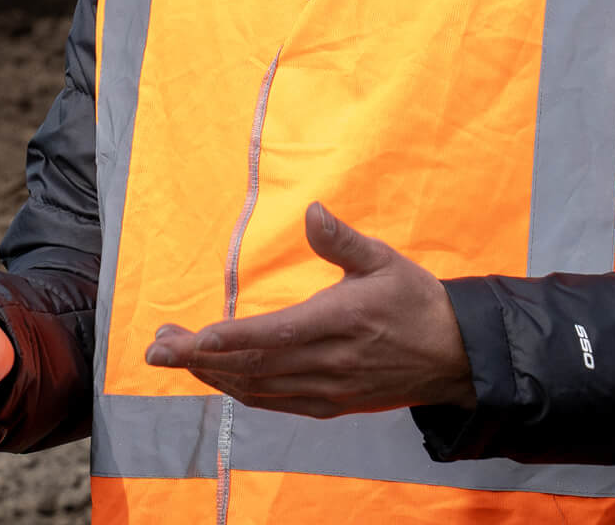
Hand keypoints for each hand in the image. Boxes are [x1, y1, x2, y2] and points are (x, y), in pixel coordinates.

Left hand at [144, 201, 474, 417]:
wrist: (458, 356)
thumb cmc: (415, 300)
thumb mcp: (384, 260)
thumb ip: (343, 240)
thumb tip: (313, 211)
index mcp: (338, 324)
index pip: (271, 337)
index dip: (226, 341)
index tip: (188, 338)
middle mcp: (328, 364)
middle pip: (253, 367)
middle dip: (199, 359)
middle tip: (156, 348)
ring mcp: (329, 389)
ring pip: (259, 388)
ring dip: (212, 375)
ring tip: (174, 357)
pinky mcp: (331, 404)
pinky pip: (276, 402)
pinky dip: (241, 391)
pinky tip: (217, 377)